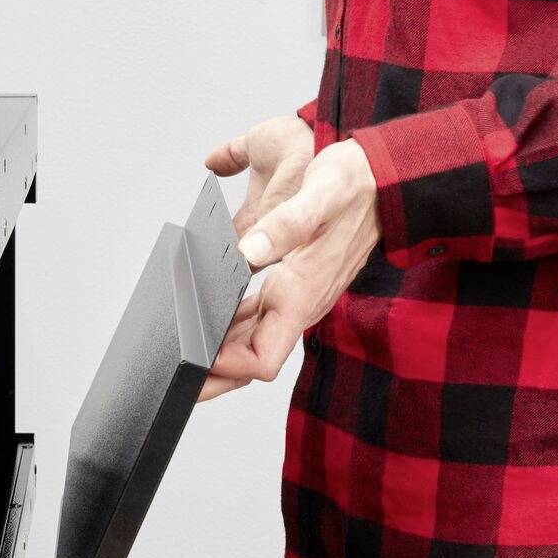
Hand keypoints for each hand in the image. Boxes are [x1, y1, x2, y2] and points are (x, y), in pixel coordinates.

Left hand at [199, 137, 380, 398]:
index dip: (226, 368)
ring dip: (218, 351)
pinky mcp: (293, 285)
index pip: (262, 360)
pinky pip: (257, 319)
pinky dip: (229, 323)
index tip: (194, 358)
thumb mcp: (322, 194)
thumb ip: (287, 224)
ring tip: (180, 350)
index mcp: (301, 295)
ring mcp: (296, 298)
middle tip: (173, 378)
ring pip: (251, 342)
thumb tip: (247, 251)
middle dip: (213, 375)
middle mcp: (298, 305)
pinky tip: (206, 312)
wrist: (384, 180)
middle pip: (249, 361)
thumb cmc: (356, 186)